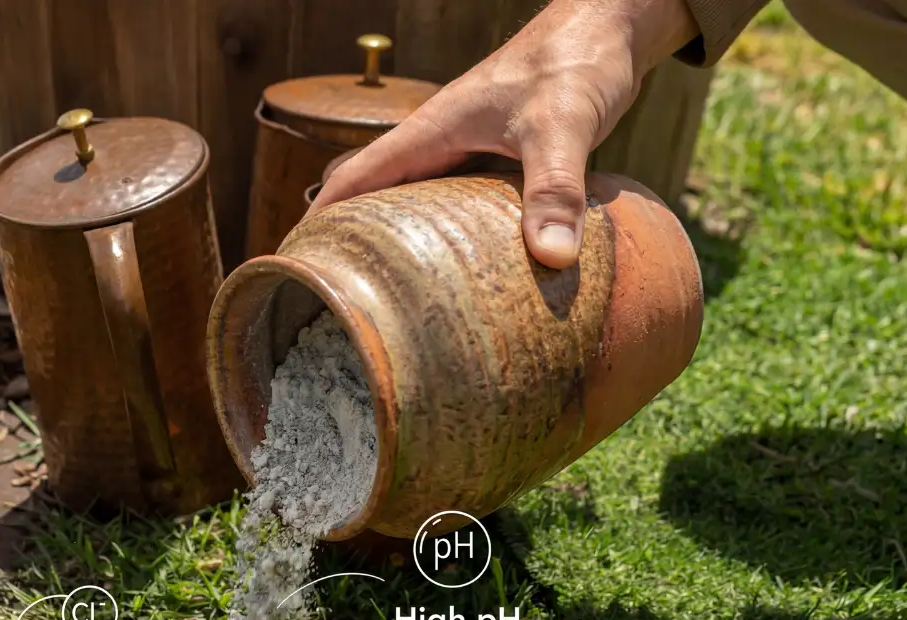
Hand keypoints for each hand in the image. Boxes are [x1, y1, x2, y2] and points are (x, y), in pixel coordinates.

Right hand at [310, 0, 698, 267]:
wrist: (611, 26)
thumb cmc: (574, 61)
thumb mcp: (562, 126)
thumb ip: (555, 190)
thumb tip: (551, 258)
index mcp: (429, 133)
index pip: (350, 181)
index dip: (316, 226)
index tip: (295, 271)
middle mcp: (439, 145)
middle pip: (373, 201)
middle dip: (349, 247)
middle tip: (339, 304)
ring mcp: (467, 154)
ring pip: (416, 208)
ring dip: (400, 247)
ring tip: (390, 303)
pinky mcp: (498, 162)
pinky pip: (458, 210)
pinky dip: (450, 242)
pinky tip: (463, 276)